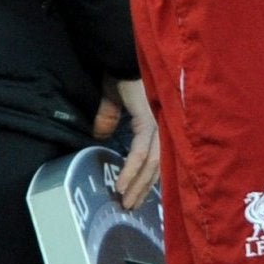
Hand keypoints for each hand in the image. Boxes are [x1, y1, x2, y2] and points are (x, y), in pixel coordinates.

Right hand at [102, 77, 161, 207]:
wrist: (120, 55)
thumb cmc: (119, 73)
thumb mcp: (112, 100)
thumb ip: (109, 117)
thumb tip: (100, 134)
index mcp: (157, 122)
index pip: (158, 158)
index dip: (147, 179)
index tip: (135, 197)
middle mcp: (163, 125)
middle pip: (159, 166)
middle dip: (143, 189)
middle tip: (130, 209)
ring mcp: (159, 123)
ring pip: (153, 164)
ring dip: (138, 185)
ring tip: (126, 202)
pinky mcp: (149, 120)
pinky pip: (141, 152)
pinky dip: (131, 170)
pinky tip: (122, 185)